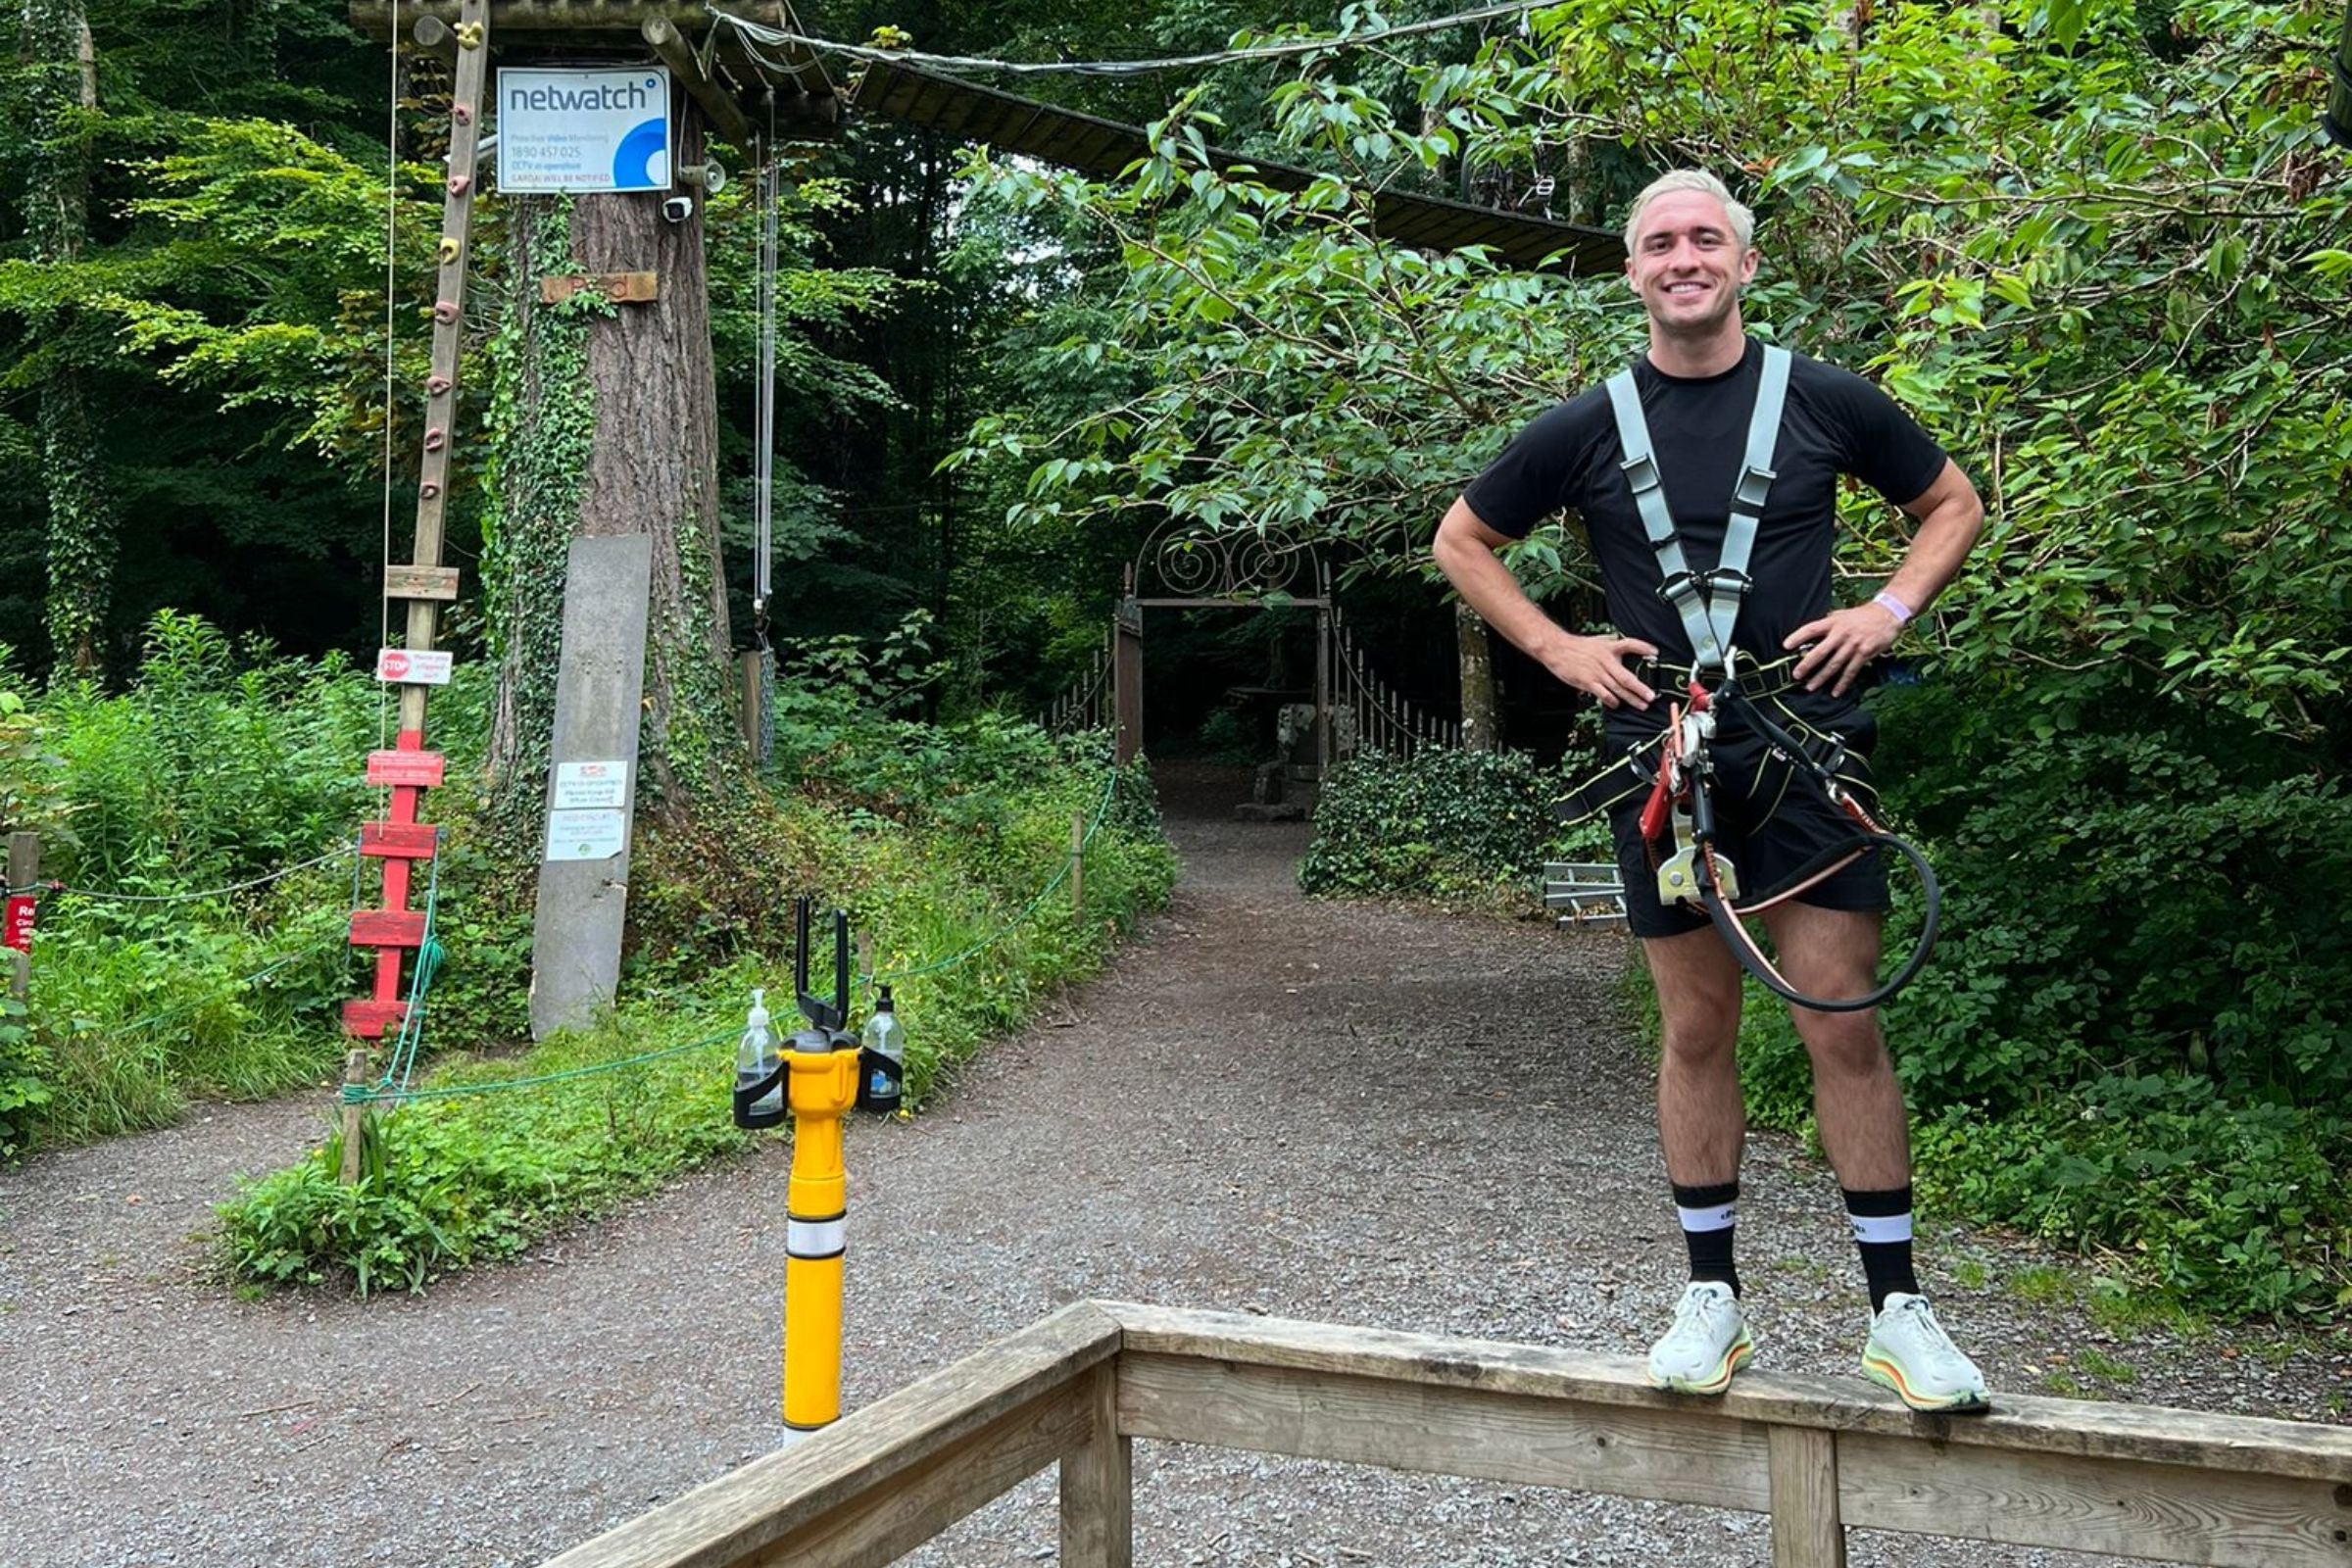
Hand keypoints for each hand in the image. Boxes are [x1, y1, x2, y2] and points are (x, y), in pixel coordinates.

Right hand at [1543, 633, 1657, 708]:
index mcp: (1609, 647)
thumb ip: (1611, 643)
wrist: (1557, 649)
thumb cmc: (1576, 646)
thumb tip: (1623, 644)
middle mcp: (1605, 660)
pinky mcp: (1587, 681)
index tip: (1655, 652)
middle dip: (1641, 688)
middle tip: (1651, 696)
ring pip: (1618, 688)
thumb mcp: (1597, 640)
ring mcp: (1597, 672)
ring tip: (1641, 705)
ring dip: (1631, 698)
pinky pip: (1603, 694)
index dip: (1643, 647)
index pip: (1630, 644)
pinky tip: (1616, 704)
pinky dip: (1611, 701)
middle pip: (1627, 677)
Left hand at [1786, 603, 1900, 695]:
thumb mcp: (1843, 614)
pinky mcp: (1864, 653)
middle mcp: (1841, 633)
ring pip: (1834, 664)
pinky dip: (1843, 683)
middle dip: (1807, 664)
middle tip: (1796, 675)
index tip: (1786, 645)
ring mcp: (1853, 645)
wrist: (1888, 614)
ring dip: (1822, 677)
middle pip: (1821, 651)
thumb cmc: (1863, 615)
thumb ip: (1828, 622)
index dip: (1798, 636)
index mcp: (1833, 622)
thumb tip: (1812, 631)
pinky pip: (1851, 671)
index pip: (1811, 628)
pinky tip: (1835, 692)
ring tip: (1810, 687)